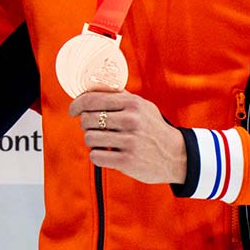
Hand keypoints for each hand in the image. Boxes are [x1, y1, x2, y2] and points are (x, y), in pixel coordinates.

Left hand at [68, 90, 186, 184]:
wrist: (177, 156)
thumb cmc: (154, 129)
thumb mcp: (142, 106)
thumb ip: (119, 96)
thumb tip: (91, 87)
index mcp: (132, 103)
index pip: (92, 99)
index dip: (76, 105)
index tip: (72, 111)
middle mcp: (131, 120)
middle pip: (87, 119)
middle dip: (85, 125)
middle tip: (92, 128)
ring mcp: (129, 142)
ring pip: (89, 138)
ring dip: (92, 141)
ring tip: (102, 142)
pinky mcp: (127, 161)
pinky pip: (95, 156)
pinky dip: (97, 155)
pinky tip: (106, 153)